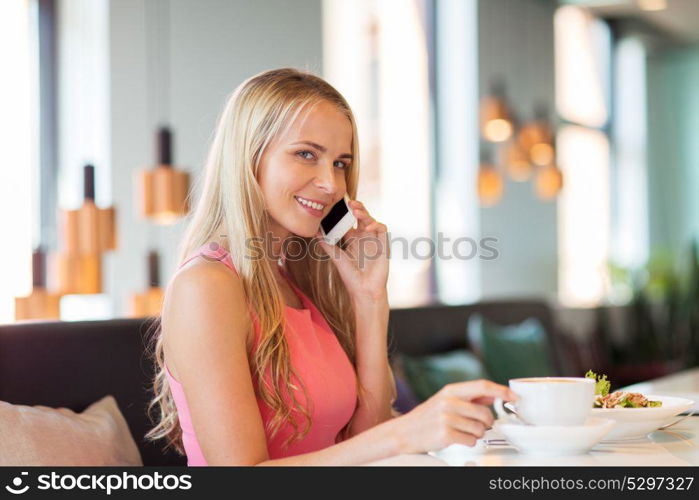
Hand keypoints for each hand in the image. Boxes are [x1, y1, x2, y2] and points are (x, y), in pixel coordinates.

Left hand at [314, 200, 388, 301]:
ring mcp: (374, 240)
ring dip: (365, 213)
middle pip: (361, 216)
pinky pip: (382, 228)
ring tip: (356, 210)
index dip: (345, 212)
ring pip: (371, 219)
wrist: (364, 290)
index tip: (338, 205)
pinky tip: (368, 227)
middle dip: (357, 207)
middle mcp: (363, 238)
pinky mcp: (383, 244)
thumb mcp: (336, 257)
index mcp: (352, 240)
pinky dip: (376, 224)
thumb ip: (327, 244)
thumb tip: (314, 232)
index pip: (349, 220)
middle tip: (349, 203)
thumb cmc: (351, 277)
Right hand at [391, 379, 517, 453]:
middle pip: (485, 412)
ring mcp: (447, 418)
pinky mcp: (446, 434)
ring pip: (480, 428)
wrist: (405, 432)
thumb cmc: (427, 417)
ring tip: (461, 431)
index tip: (514, 396)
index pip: (482, 386)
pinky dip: (468, 442)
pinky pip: (472, 440)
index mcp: (451, 390)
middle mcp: (449, 401)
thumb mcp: (446, 400)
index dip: (501, 391)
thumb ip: (470, 397)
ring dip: (476, 433)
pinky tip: (456, 438)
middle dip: (486, 422)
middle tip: (477, 424)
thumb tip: (493, 394)